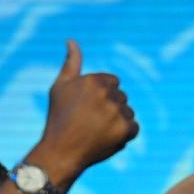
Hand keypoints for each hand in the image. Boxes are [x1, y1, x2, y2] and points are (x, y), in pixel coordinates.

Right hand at [41, 40, 138, 172]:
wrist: (60, 152)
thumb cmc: (58, 118)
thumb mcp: (60, 87)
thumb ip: (71, 63)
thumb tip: (72, 40)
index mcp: (93, 81)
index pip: (113, 82)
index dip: (101, 96)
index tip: (88, 107)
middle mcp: (107, 94)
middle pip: (121, 97)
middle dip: (109, 107)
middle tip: (90, 121)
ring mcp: (118, 113)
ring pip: (128, 112)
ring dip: (117, 121)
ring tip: (97, 131)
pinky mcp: (126, 130)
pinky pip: (134, 127)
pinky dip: (124, 134)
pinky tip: (106, 138)